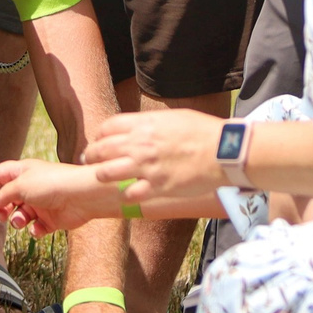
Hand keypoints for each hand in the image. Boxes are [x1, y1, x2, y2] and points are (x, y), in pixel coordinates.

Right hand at [0, 159, 125, 235]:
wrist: (82, 196)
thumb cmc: (51, 184)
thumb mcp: (20, 185)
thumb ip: (3, 195)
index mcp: (23, 171)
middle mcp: (31, 186)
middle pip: (7, 198)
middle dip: (0, 208)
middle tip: (0, 215)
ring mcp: (41, 203)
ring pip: (19, 215)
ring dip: (16, 220)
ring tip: (20, 220)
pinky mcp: (52, 219)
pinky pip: (36, 227)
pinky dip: (35, 230)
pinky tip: (39, 228)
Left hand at [80, 109, 228, 213]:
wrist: (224, 151)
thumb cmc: (203, 131)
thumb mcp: (173, 117)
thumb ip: (151, 123)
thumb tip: (139, 127)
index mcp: (144, 124)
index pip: (107, 128)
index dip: (100, 135)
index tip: (99, 141)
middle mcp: (140, 145)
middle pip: (102, 149)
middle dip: (92, 155)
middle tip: (89, 160)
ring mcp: (146, 167)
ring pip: (107, 173)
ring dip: (101, 175)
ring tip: (101, 177)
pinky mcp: (157, 186)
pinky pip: (129, 194)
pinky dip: (125, 195)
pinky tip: (127, 194)